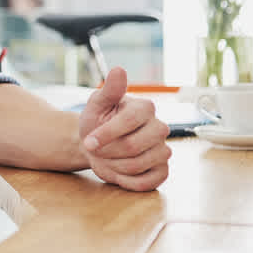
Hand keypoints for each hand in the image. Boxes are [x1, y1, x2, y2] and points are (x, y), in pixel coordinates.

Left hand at [78, 67, 171, 190]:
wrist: (96, 145)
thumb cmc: (96, 122)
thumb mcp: (96, 105)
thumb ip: (108, 90)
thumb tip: (118, 69)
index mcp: (145, 108)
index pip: (129, 121)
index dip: (106, 134)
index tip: (88, 142)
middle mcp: (160, 128)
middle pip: (133, 147)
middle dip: (107, 152)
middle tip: (97, 150)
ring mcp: (163, 150)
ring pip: (138, 166)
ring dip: (113, 166)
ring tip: (107, 158)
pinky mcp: (162, 170)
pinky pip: (146, 183)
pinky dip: (125, 181)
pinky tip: (117, 171)